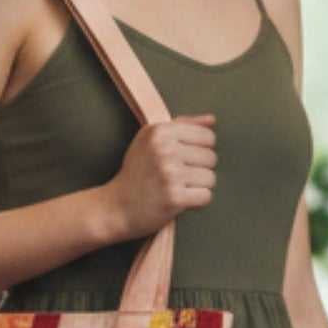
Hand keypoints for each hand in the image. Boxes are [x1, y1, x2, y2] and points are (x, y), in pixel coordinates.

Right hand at [104, 113, 216, 240]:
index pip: (208, 136)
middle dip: (199, 169)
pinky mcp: (174, 197)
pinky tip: (179, 200)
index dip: (199, 150)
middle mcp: (164, 149)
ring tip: (177, 188)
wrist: (116, 207)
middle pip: (211, 157)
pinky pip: (206, 196)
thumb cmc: (137, 173)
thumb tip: (212, 120)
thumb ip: (183, 125)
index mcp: (159, 131)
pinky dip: (196, 202)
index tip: (181, 159)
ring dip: (198, 187)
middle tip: (176, 177)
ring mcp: (169, 173)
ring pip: (210, 178)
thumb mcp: (151, 140)